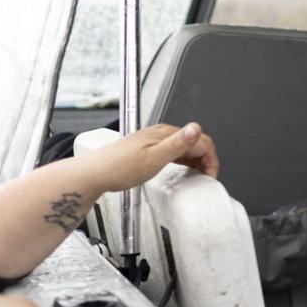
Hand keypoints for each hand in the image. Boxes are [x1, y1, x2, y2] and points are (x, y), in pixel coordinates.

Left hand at [81, 122, 219, 192]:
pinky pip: (176, 152)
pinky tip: (183, 172)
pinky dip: (186, 162)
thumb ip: (177, 144)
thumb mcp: (154, 158)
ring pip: (187, 147)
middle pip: (196, 142)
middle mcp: (162, 134)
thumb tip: (195, 128)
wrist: (95, 173)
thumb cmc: (119, 168)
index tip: (210, 176)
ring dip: (197, 161)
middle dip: (207, 160)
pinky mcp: (150, 149)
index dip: (211, 159)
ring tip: (198, 177)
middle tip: (207, 178)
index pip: (201, 140)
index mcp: (165, 133)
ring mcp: (156, 141)